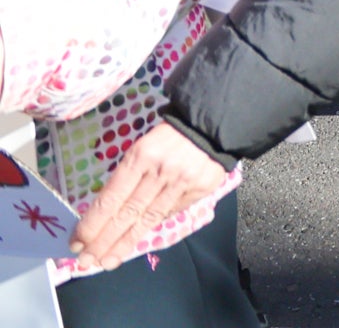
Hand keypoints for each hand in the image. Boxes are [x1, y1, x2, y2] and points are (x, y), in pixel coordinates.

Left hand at [66, 123, 226, 269]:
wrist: (210, 127)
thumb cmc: (167, 138)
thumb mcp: (141, 148)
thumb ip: (128, 177)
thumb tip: (108, 212)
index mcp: (141, 157)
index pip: (111, 198)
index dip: (92, 223)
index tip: (77, 242)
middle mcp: (160, 172)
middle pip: (128, 214)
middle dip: (104, 241)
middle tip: (86, 261)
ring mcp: (181, 183)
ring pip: (148, 219)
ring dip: (125, 243)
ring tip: (107, 261)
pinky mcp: (198, 190)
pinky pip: (170, 212)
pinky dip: (152, 226)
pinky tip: (135, 240)